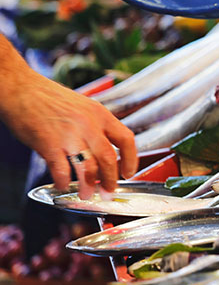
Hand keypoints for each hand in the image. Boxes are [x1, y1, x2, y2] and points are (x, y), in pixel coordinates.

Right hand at [3, 71, 137, 199]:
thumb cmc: (49, 98)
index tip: (129, 173)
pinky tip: (62, 185)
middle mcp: (88, 124)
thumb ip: (95, 127)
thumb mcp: (83, 106)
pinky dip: (63, 182)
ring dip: (89, 186)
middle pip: (109, 158)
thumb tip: (104, 152)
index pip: (126, 139)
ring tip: (87, 194)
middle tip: (108, 192)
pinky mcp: (49, 144)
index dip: (131, 159)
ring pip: (88, 168)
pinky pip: (61, 170)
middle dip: (110, 180)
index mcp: (100, 114)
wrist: (21, 89)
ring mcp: (69, 135)